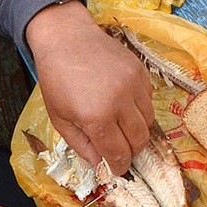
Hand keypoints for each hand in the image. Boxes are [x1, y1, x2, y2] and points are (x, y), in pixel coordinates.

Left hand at [26, 0, 153, 175]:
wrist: (66, 38)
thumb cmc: (57, 80)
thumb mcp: (60, 119)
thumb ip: (82, 146)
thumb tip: (101, 165)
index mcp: (96, 118)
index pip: (119, 154)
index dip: (119, 167)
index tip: (116, 168)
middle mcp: (120, 102)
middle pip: (139, 141)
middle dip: (131, 152)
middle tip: (120, 150)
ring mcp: (133, 85)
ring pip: (148, 122)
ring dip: (137, 131)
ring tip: (122, 128)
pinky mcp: (140, 71)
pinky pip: (149, 100)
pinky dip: (140, 109)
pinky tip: (123, 105)